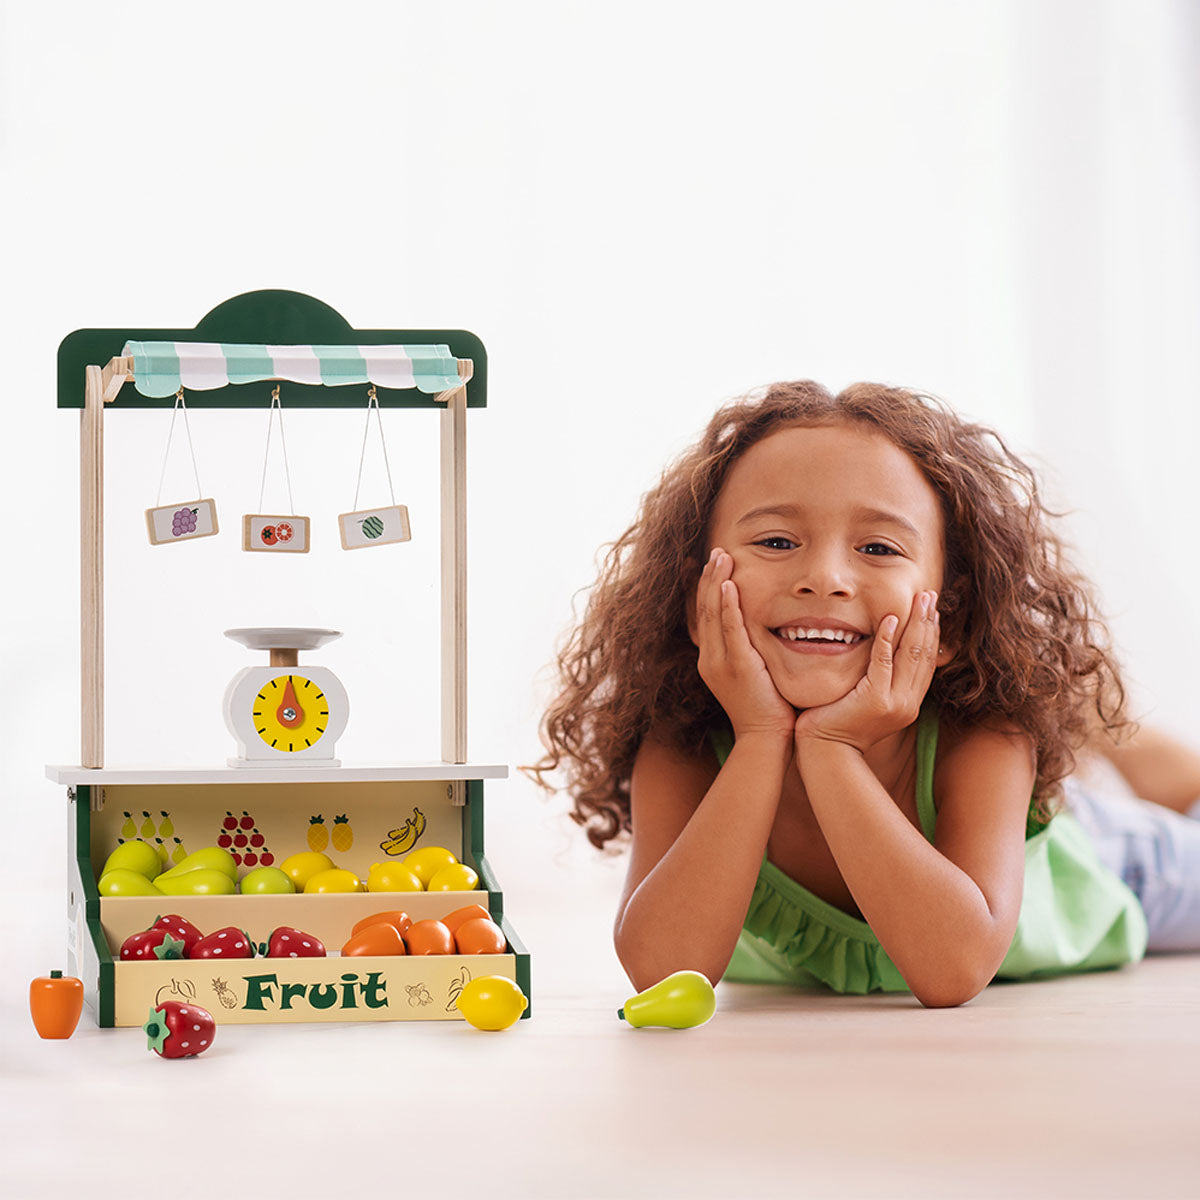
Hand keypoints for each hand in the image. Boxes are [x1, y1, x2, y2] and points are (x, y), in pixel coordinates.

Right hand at [694, 548, 795, 740]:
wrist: (765, 740)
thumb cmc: (767, 711)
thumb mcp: (752, 677)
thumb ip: (750, 653)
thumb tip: (761, 634)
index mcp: (710, 660)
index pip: (704, 616)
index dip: (704, 588)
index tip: (706, 565)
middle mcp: (709, 658)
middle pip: (703, 609)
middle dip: (708, 578)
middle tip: (715, 552)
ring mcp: (720, 662)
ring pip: (713, 613)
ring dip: (716, 582)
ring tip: (721, 557)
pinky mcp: (738, 665)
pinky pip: (730, 628)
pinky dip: (728, 604)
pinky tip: (729, 584)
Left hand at [793, 590, 940, 754]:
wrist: (826, 751)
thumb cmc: (838, 724)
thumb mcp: (866, 701)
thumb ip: (878, 681)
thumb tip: (882, 655)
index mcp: (908, 703)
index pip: (926, 663)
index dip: (931, 634)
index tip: (932, 610)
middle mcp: (908, 704)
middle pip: (925, 655)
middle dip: (929, 622)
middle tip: (930, 596)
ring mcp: (894, 703)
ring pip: (912, 655)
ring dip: (916, 624)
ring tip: (920, 600)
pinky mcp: (876, 700)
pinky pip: (884, 662)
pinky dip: (888, 639)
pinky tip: (890, 619)